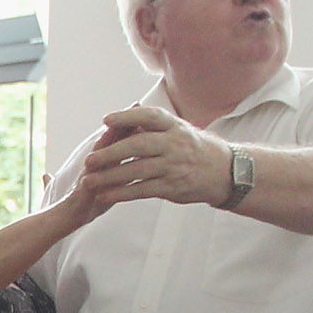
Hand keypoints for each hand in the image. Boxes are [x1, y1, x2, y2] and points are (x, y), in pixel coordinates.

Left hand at [80, 105, 236, 207]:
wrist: (223, 172)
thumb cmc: (191, 148)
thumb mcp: (178, 130)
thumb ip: (152, 127)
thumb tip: (120, 120)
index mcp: (174, 126)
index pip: (150, 117)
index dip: (128, 117)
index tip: (106, 120)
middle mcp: (174, 144)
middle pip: (139, 145)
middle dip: (111, 153)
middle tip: (89, 160)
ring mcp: (174, 166)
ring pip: (137, 170)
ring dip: (110, 177)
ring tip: (88, 181)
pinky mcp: (172, 186)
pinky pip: (143, 190)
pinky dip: (122, 193)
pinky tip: (104, 195)